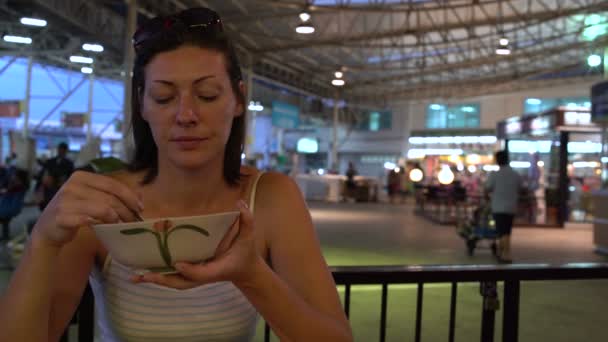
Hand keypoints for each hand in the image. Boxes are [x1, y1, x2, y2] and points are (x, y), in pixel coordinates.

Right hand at [31, 171, 143, 247]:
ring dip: (117, 219)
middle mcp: (72, 185)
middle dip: (126, 210)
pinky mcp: (61, 216)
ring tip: (122, 226)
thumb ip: (111, 195)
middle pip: (109, 197)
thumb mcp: (92, 199)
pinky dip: (101, 224)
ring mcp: (65, 200)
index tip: (140, 208)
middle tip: (134, 221)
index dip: (129, 196)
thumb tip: (140, 196)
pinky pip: (88, 219)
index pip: (112, 184)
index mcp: (81, 176)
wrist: (48, 229)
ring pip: (102, 208)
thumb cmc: (74, 212)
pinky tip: (106, 228)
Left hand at [132, 200, 260, 289]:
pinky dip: (158, 277)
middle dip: (163, 280)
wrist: (245, 271)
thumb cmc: (246, 253)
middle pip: (180, 282)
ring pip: (173, 282)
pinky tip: (141, 273)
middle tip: (144, 275)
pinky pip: (172, 277)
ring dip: (155, 280)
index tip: (177, 263)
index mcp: (216, 270)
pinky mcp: (191, 274)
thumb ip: (247, 220)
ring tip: (135, 277)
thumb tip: (239, 204)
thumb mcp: (249, 236)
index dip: (190, 270)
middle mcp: (203, 275)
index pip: (201, 272)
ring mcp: (196, 277)